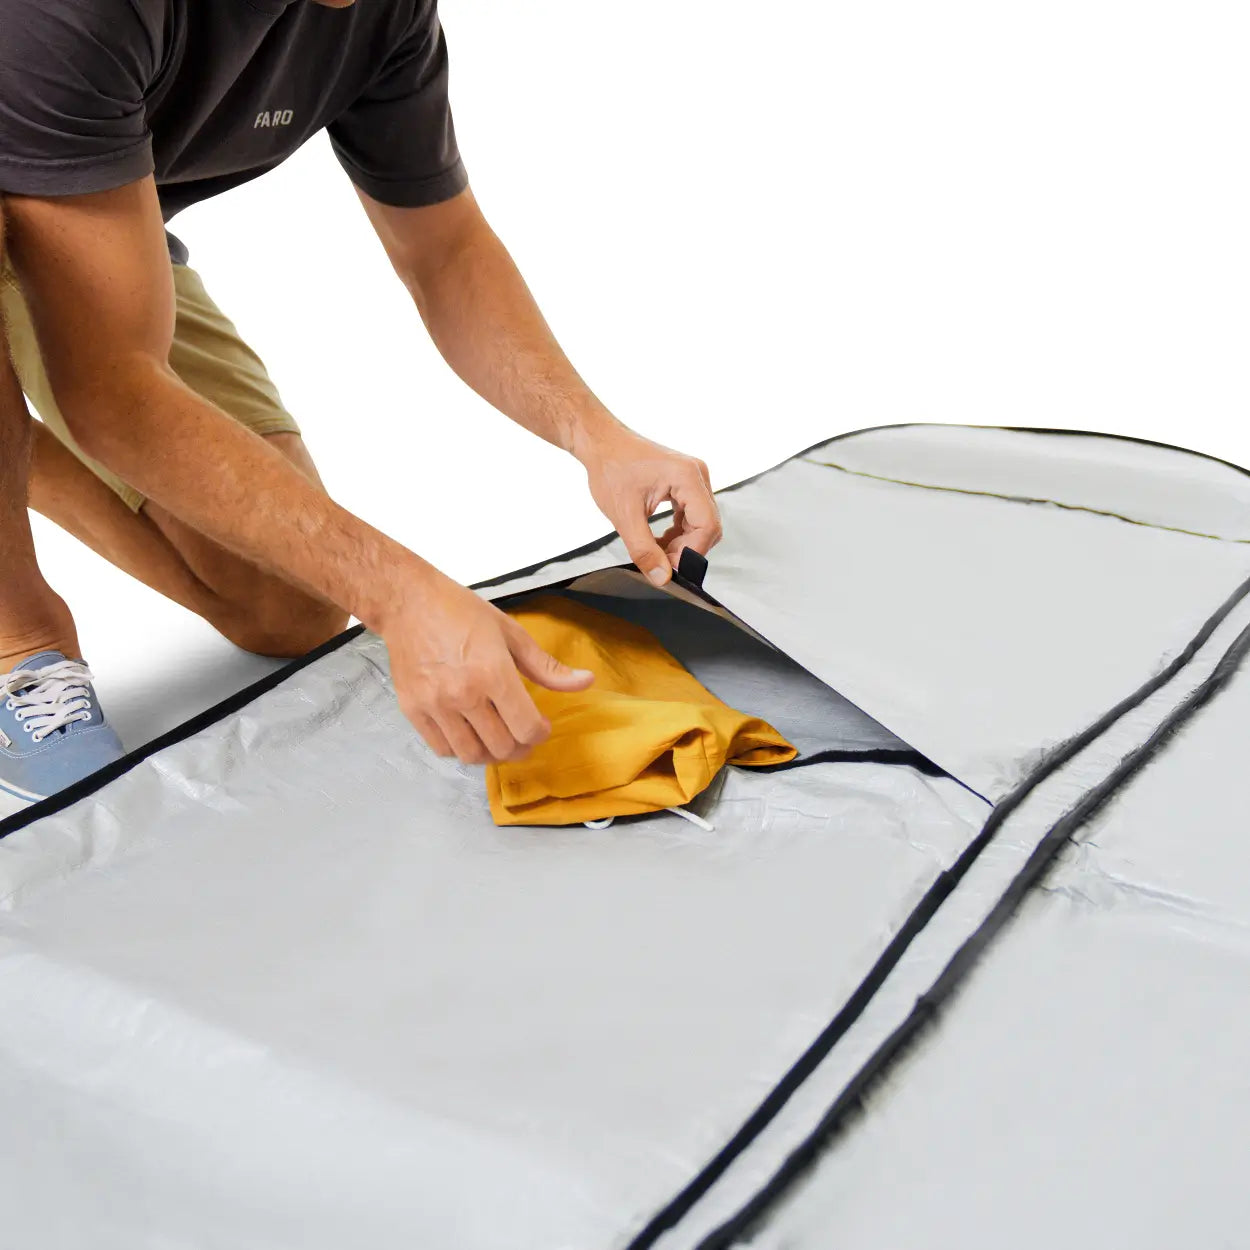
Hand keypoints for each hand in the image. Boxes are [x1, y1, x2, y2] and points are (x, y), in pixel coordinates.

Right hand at [380, 562, 593, 765]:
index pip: (527, 728)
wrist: (409, 602)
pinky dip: (460, 749)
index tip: (541, 726)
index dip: (540, 734)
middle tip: (523, 736)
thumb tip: (586, 682)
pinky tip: (469, 734)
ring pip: (471, 755)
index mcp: (493, 673)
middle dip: (520, 747)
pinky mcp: (413, 710)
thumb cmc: (461, 612)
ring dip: (491, 753)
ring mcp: (435, 706)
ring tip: (498, 739)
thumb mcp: (511, 633)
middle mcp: (464, 695)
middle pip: (502, 747)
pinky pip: (442, 749)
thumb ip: (546, 667)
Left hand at [578, 428, 722, 585]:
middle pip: (708, 526)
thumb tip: (662, 578)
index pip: (707, 525)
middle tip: (660, 561)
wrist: (601, 443)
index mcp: (687, 477)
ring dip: (682, 542)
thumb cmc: (610, 469)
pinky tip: (658, 539)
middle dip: (686, 549)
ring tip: (655, 550)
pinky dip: (678, 532)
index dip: (691, 552)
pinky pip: (692, 516)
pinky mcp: (685, 484)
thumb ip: (644, 549)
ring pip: (701, 523)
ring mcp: (693, 479)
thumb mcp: (624, 515)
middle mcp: (697, 475)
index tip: (669, 567)